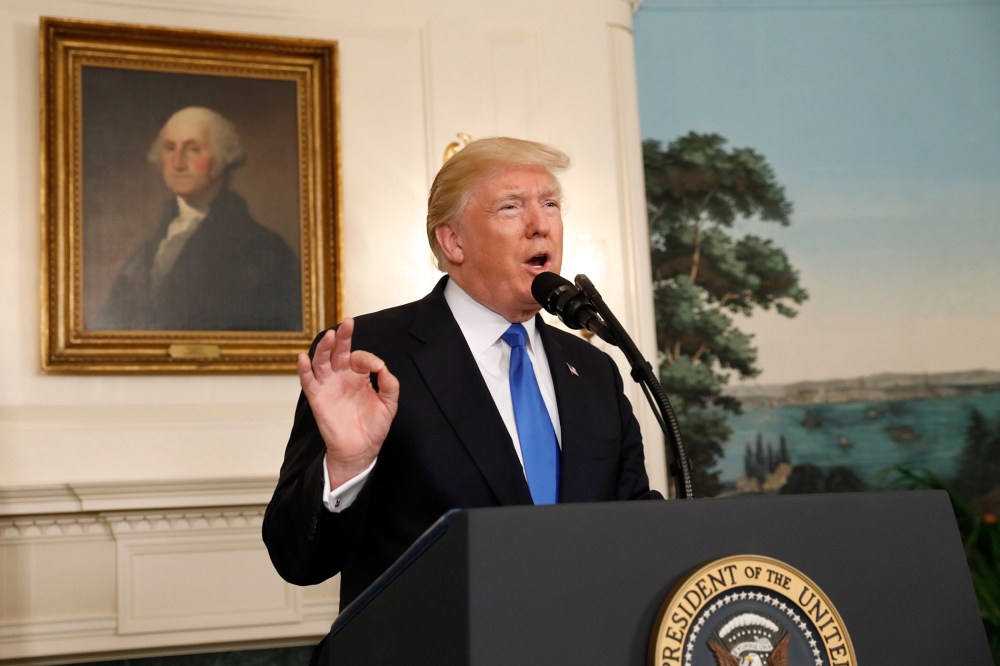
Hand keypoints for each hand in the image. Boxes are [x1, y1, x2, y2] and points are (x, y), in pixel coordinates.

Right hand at [297, 317, 399, 486]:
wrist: (361, 449)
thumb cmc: (374, 427)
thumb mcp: (389, 404)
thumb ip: (390, 385)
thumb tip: (383, 367)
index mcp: (359, 376)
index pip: (360, 357)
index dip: (368, 358)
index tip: (377, 368)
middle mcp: (342, 377)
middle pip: (339, 351)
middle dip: (342, 337)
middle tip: (347, 323)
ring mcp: (329, 386)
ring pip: (322, 361)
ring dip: (324, 348)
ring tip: (329, 336)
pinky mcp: (317, 398)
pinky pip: (308, 381)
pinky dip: (304, 369)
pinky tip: (303, 358)